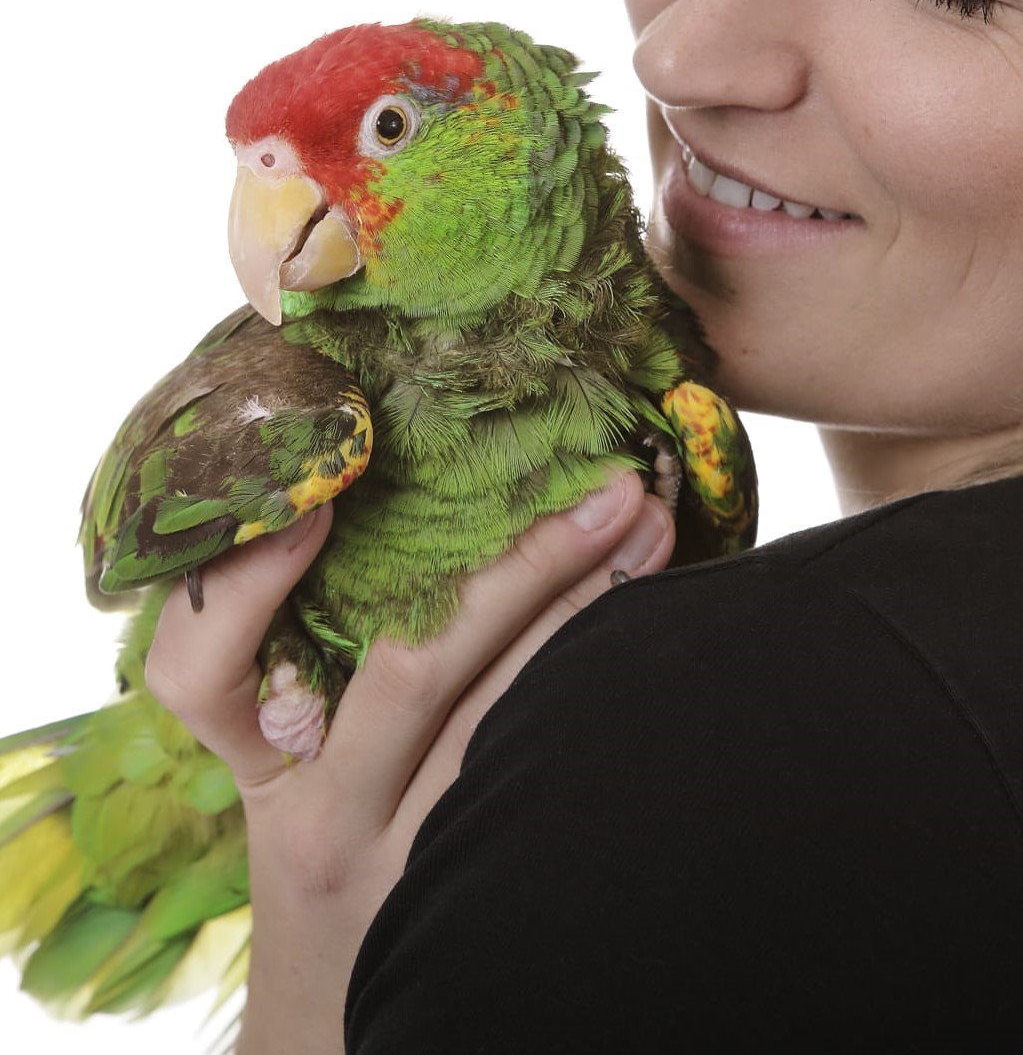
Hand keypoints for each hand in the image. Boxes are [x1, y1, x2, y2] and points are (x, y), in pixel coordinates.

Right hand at [145, 473, 674, 1053]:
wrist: (337, 1024)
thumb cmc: (323, 866)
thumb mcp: (283, 781)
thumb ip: (313, 673)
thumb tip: (358, 518)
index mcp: (261, 766)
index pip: (203, 672)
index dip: (251, 584)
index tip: (318, 502)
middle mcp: (326, 814)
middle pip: (414, 669)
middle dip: (522, 563)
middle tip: (606, 484)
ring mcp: (409, 861)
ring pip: (501, 719)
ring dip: (587, 612)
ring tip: (653, 531)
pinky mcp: (474, 894)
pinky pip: (539, 776)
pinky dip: (592, 690)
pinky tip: (648, 633)